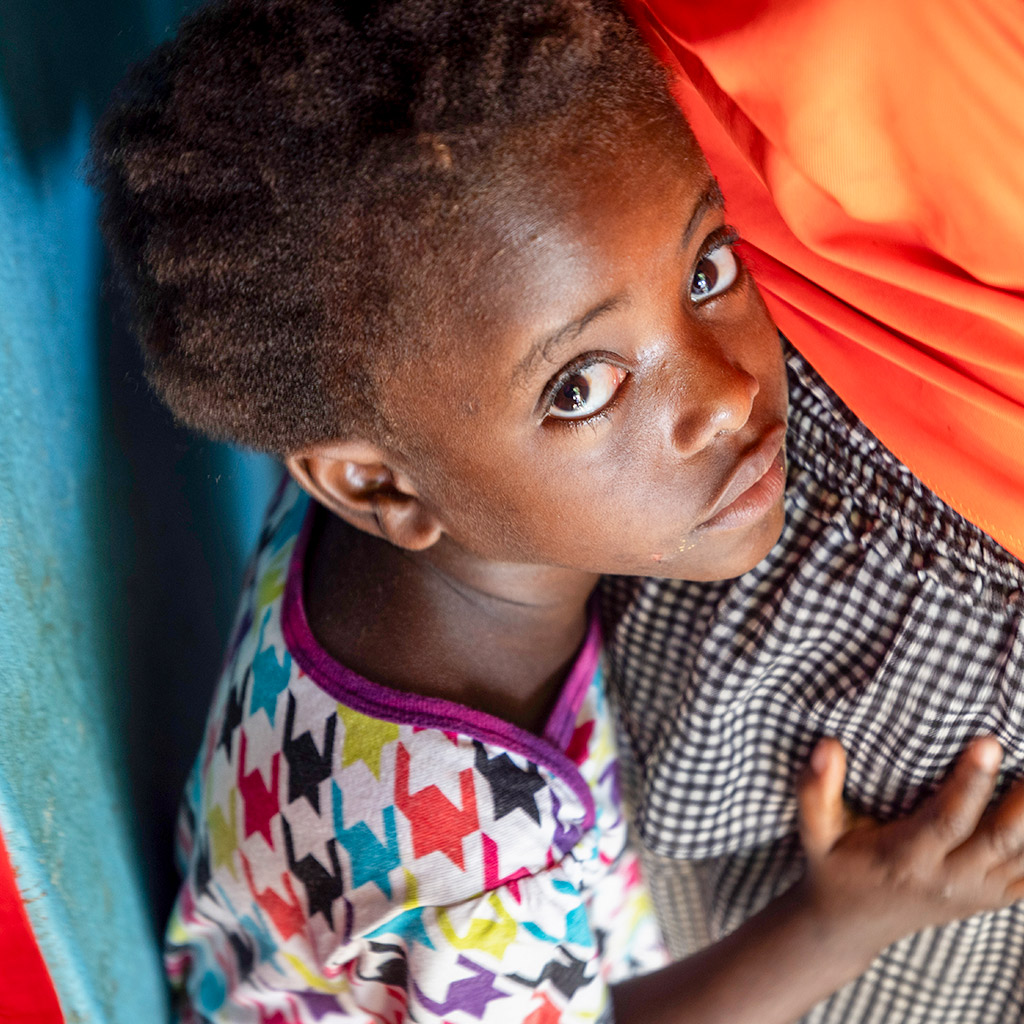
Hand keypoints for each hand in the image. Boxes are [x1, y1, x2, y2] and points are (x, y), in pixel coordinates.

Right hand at [796, 736, 1023, 963]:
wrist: (851, 925)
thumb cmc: (833, 867)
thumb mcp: (815, 834)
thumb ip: (816, 791)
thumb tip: (829, 746)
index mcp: (905, 859)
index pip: (947, 821)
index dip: (971, 784)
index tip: (988, 743)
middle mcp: (946, 879)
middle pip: (1000, 840)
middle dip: (1023, 800)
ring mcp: (974, 892)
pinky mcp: (991, 897)